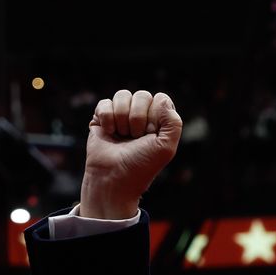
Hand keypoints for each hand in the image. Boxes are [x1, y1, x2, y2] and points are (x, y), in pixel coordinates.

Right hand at [79, 89, 182, 218]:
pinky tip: (108, 133)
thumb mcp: (166, 148)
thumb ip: (174, 122)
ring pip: (122, 95)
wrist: (113, 179)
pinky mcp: (101, 119)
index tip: (150, 136)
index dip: (154, 116)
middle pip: (141, 95)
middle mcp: (140, 116)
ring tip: (121, 136)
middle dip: (137, 118)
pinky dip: (107, 118)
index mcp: (158, 121)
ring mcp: (120, 116)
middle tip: (134, 138)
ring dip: (122, 118)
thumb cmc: (140, 166)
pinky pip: (105, 103)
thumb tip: (161, 99)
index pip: (160, 99)